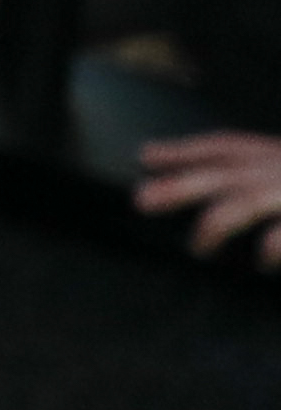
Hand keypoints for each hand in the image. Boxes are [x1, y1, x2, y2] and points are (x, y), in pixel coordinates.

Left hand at [138, 126, 280, 264]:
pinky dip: (271, 247)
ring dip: (214, 225)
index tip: (147, 156)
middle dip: (179, 185)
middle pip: (222, 173)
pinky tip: (262, 263)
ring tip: (197, 248)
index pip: (225, 146)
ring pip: (245, 202)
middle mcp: (280, 167)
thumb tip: (229, 183)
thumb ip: (270, 170)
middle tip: (141, 199)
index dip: (184, 150)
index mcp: (277, 153)